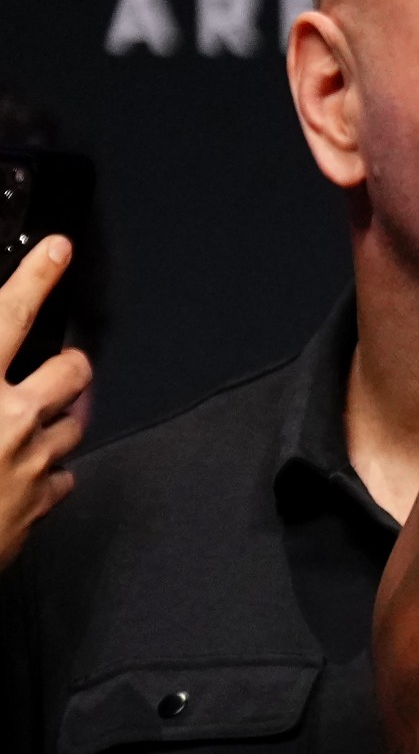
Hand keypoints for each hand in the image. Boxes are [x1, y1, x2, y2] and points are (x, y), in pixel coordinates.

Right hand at [0, 238, 89, 567]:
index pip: (11, 314)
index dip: (38, 276)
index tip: (60, 251)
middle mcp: (9, 418)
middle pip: (71, 371)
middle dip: (67, 365)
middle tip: (54, 368)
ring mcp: (31, 462)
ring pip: (73, 424)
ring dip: (54, 419)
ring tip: (25, 425)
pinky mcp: (41, 502)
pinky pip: (62, 475)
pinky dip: (46, 471)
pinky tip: (20, 472)